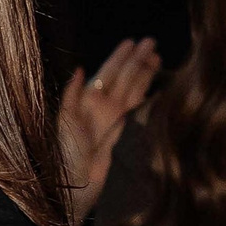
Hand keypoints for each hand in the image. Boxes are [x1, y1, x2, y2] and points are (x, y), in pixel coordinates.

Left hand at [59, 38, 160, 220]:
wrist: (77, 184)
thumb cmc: (66, 153)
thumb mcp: (64, 120)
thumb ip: (71, 94)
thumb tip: (79, 69)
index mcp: (89, 101)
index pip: (108, 72)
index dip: (119, 56)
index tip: (131, 42)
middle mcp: (106, 106)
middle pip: (126, 77)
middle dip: (138, 59)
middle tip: (152, 42)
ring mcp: (119, 119)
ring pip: (136, 89)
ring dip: (146, 73)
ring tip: (157, 56)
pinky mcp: (129, 132)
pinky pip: (142, 110)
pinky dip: (152, 98)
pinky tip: (161, 88)